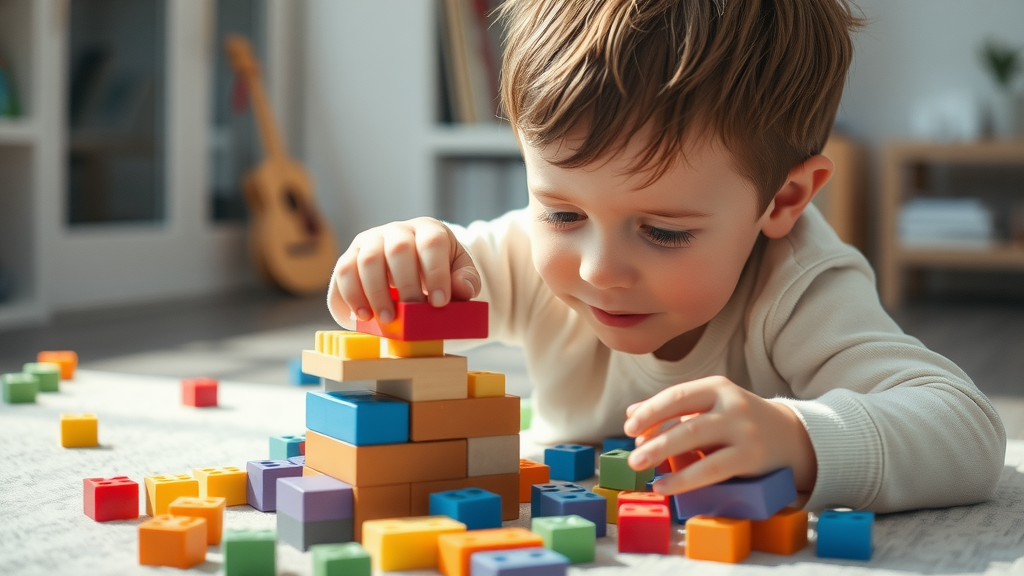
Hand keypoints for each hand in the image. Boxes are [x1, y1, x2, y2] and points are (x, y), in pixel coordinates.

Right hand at [327, 217, 480, 328]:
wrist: (412, 266)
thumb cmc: (438, 270)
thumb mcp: (458, 272)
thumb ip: (466, 281)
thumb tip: (462, 290)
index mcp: (428, 230)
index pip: (432, 243)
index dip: (436, 272)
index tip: (440, 303)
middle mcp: (397, 231)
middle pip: (398, 250)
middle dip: (406, 285)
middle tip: (413, 313)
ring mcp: (370, 241)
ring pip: (368, 260)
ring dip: (376, 293)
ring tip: (388, 319)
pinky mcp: (350, 256)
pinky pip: (344, 272)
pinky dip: (351, 295)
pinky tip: (363, 315)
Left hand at [622, 375, 816, 494]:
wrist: (792, 437)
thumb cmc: (740, 421)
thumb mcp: (711, 406)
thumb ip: (674, 409)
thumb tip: (631, 414)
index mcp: (718, 387)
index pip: (678, 396)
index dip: (650, 411)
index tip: (629, 426)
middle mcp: (732, 404)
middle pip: (685, 420)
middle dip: (654, 438)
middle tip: (632, 455)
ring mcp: (743, 431)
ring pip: (697, 440)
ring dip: (663, 454)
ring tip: (640, 467)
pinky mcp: (751, 457)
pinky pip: (712, 469)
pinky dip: (683, 478)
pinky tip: (664, 486)